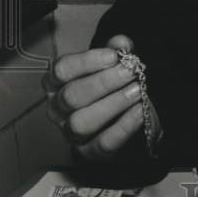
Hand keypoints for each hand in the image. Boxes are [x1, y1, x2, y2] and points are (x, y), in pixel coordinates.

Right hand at [45, 34, 160, 161]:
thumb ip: (117, 51)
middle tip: (130, 72)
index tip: (114, 56)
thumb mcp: (115, 64)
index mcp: (57, 83)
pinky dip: (123, 127)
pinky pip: (102, 144)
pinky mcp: (88, 152)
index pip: (62, 70)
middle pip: (71, 96)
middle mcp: (58, 109)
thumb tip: (121, 44)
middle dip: (103, 82)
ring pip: (81, 122)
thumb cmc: (114, 85)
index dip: (88, 61)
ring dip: (112, 104)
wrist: (131, 115)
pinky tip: (140, 111)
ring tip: (137, 91)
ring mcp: (70, 133)